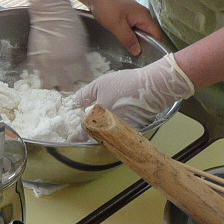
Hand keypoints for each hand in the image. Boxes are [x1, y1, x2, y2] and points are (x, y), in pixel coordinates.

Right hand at [24, 0, 92, 89]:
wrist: (50, 12)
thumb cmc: (69, 22)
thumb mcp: (82, 39)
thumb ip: (81, 56)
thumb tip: (82, 69)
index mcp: (76, 58)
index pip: (84, 77)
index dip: (84, 79)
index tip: (83, 79)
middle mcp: (61, 64)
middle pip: (67, 86)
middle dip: (69, 86)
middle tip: (69, 84)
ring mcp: (46, 64)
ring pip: (49, 85)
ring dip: (53, 84)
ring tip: (55, 81)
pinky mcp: (34, 60)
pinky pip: (37, 74)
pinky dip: (41, 74)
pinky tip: (45, 70)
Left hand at [71, 53, 193, 130]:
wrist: (153, 87)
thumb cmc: (125, 84)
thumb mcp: (100, 85)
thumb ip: (84, 95)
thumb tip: (73, 103)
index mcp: (97, 121)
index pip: (82, 134)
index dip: (75, 137)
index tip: (70, 139)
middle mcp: (109, 131)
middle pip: (96, 137)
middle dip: (91, 134)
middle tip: (87, 129)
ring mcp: (123, 133)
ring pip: (110, 136)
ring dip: (105, 132)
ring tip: (104, 123)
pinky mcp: (135, 131)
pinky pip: (122, 134)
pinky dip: (119, 129)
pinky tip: (120, 119)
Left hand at [87, 0, 161, 54]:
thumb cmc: (106, 5)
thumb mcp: (117, 25)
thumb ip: (128, 39)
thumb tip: (138, 52)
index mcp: (144, 16)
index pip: (157, 34)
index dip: (155, 47)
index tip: (149, 60)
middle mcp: (142, 16)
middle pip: (149, 35)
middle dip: (144, 47)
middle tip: (137, 61)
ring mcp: (135, 16)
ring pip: (140, 33)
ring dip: (135, 42)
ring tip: (130, 55)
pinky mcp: (127, 17)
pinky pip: (132, 30)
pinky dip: (129, 37)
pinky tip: (123, 44)